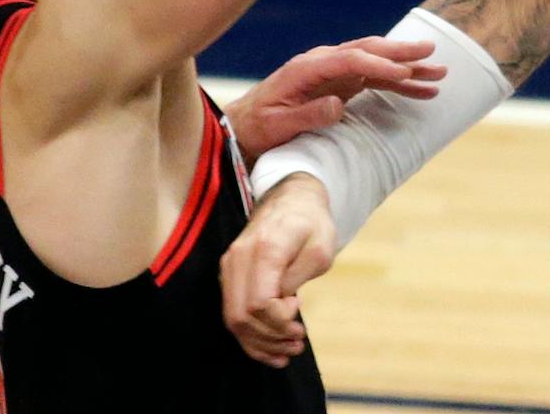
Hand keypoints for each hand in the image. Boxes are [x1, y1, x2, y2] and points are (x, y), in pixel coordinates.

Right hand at [222, 174, 336, 367]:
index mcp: (264, 249)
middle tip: (298, 343)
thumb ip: (299, 277)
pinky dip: (248, 336)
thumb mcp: (320, 248)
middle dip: (270, 337)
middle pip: (241, 315)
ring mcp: (229, 266)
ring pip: (233, 319)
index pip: (259, 302)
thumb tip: (281, 303)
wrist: (291, 198)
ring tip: (288, 351)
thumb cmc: (311, 223)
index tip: (300, 313)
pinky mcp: (229, 274)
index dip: (279, 320)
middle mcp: (238, 258)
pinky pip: (231, 312)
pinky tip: (269, 349)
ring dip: (259, 342)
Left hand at [225, 36, 444, 160]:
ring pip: (377, 63)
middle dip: (402, 53)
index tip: (404, 74)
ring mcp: (334, 72)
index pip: (350, 59)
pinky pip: (374, 79)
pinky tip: (420, 89)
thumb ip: (306, 115)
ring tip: (439, 72)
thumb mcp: (276, 125)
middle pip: (369, 51)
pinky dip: (398, 83)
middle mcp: (323, 63)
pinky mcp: (341, 83)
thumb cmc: (258, 127)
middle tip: (433, 53)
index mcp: (307, 68)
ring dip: (407, 68)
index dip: (378, 65)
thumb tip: (338, 104)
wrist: (244, 126)